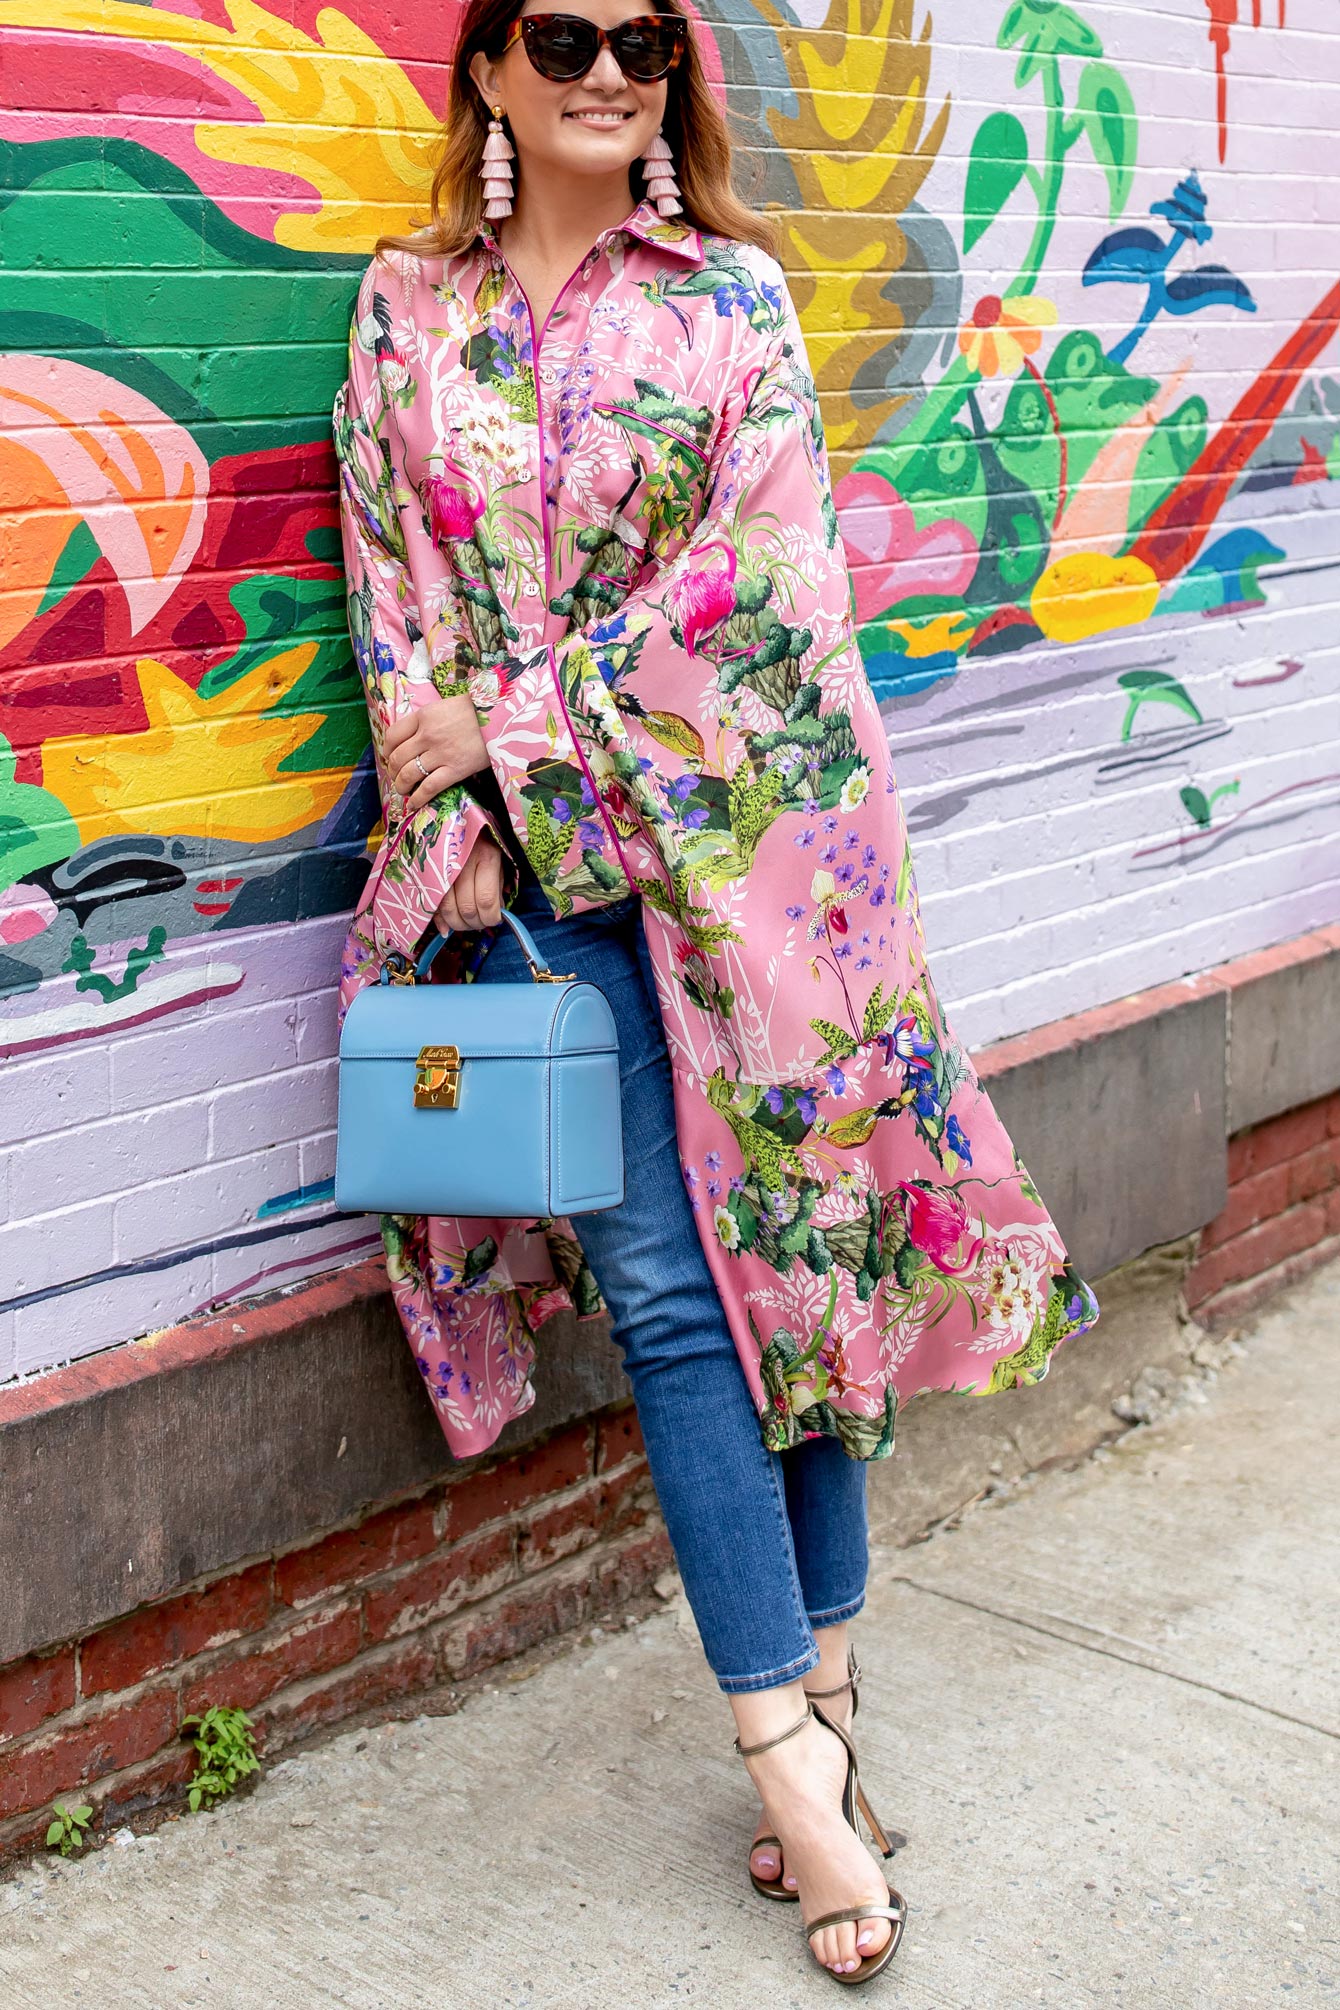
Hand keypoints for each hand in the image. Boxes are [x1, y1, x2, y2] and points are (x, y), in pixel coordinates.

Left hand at [384, 694, 489, 814]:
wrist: (502, 717)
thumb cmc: (477, 710)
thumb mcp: (446, 706)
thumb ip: (429, 720)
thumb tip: (416, 736)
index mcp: (424, 716)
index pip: (393, 735)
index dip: (387, 750)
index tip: (389, 757)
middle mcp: (427, 735)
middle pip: (398, 757)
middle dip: (393, 771)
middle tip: (396, 777)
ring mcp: (440, 753)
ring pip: (409, 774)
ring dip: (401, 786)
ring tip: (403, 791)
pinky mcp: (455, 770)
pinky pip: (429, 788)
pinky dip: (417, 799)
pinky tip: (413, 804)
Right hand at [433, 829, 504, 933]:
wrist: (460, 817)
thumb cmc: (485, 842)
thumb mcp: (500, 860)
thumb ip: (497, 887)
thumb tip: (493, 915)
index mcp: (486, 857)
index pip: (487, 900)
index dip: (491, 918)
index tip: (495, 919)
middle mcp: (463, 862)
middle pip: (467, 908)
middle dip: (475, 924)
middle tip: (480, 923)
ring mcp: (442, 867)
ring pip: (447, 909)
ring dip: (458, 924)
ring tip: (466, 922)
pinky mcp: (428, 871)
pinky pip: (431, 902)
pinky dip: (439, 919)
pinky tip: (446, 925)